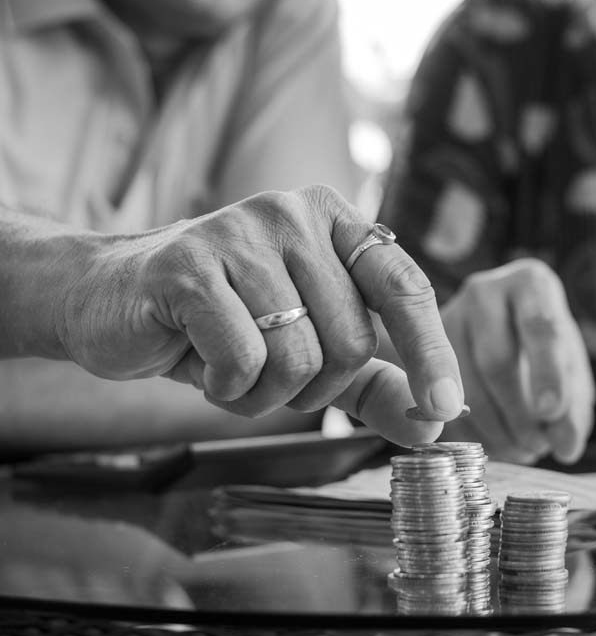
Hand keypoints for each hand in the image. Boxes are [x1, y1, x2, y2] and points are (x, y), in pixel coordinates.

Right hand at [56, 186, 463, 445]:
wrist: (110, 298)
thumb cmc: (220, 322)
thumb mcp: (308, 350)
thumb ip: (372, 383)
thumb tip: (433, 423)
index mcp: (334, 220)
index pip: (405, 285)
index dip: (431, 349)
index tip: (446, 405)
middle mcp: (294, 213)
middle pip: (353, 340)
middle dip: (317, 390)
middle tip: (271, 377)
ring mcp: (240, 231)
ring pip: (300, 357)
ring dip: (266, 395)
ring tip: (231, 367)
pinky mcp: (189, 264)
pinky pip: (243, 360)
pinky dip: (226, 388)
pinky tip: (197, 360)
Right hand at [438, 258, 593, 463]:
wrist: (498, 334)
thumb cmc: (541, 350)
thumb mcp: (569, 371)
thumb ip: (574, 408)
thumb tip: (566, 446)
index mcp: (531, 285)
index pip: (540, 326)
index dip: (547, 372)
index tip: (551, 412)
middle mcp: (485, 291)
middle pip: (497, 362)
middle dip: (520, 416)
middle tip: (539, 446)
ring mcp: (446, 318)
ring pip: (463, 388)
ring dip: (496, 432)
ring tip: (522, 448)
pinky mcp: (418, 351)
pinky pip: (438, 405)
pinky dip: (470, 435)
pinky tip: (494, 442)